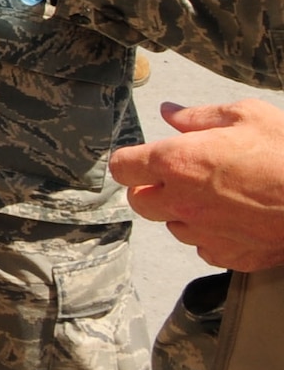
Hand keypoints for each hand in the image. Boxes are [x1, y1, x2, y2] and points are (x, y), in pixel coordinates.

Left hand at [110, 100, 283, 271]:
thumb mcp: (246, 116)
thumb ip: (199, 116)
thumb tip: (168, 112)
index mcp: (177, 162)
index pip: (122, 166)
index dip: (131, 160)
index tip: (144, 156)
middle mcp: (183, 202)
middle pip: (139, 201)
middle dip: (150, 188)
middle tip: (178, 175)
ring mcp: (205, 234)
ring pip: (172, 226)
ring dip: (182, 212)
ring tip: (214, 196)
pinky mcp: (230, 256)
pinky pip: (205, 248)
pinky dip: (212, 235)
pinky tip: (233, 219)